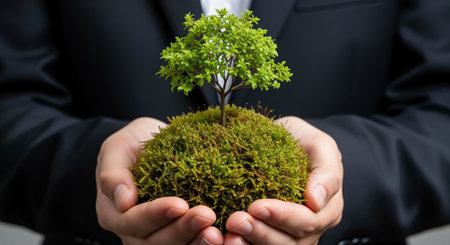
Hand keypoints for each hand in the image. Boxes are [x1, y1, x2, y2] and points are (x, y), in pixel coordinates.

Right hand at [95, 117, 222, 244]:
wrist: (148, 144)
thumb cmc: (132, 144)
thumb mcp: (117, 148)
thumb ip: (113, 173)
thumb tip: (124, 201)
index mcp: (114, 212)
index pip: (132, 221)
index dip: (155, 215)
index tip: (179, 204)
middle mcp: (132, 231)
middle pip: (154, 242)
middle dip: (181, 230)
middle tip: (207, 215)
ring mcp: (154, 235)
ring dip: (195, 242)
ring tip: (216, 232)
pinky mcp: (176, 233)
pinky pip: (189, 243)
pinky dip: (203, 242)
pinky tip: (223, 236)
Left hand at [224, 116, 342, 244]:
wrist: (286, 139)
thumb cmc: (304, 141)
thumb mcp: (320, 145)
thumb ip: (326, 171)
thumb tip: (316, 200)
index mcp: (327, 210)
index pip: (307, 220)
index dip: (283, 217)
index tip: (257, 206)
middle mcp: (310, 228)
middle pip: (288, 241)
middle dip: (260, 232)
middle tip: (236, 220)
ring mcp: (289, 235)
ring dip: (249, 243)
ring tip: (229, 234)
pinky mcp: (268, 235)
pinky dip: (242, 243)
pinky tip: (225, 238)